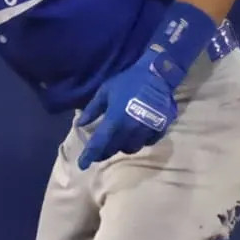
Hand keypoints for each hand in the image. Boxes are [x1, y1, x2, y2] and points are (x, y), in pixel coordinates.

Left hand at [76, 53, 177, 169]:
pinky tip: (136, 133)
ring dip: (123, 146)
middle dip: (105, 151)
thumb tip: (79, 124)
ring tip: (120, 139)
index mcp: (114, 119)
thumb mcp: (105, 91)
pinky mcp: (160, 130)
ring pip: (131, 149)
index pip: (99, 143)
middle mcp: (130, 128)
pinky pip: (147, 143)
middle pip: (114, 149)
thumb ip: (92, 109)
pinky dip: (140, 141)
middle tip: (100, 149)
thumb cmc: (128, 81)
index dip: (89, 156)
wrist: (157, 75)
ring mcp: (146, 130)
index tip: (82, 165)